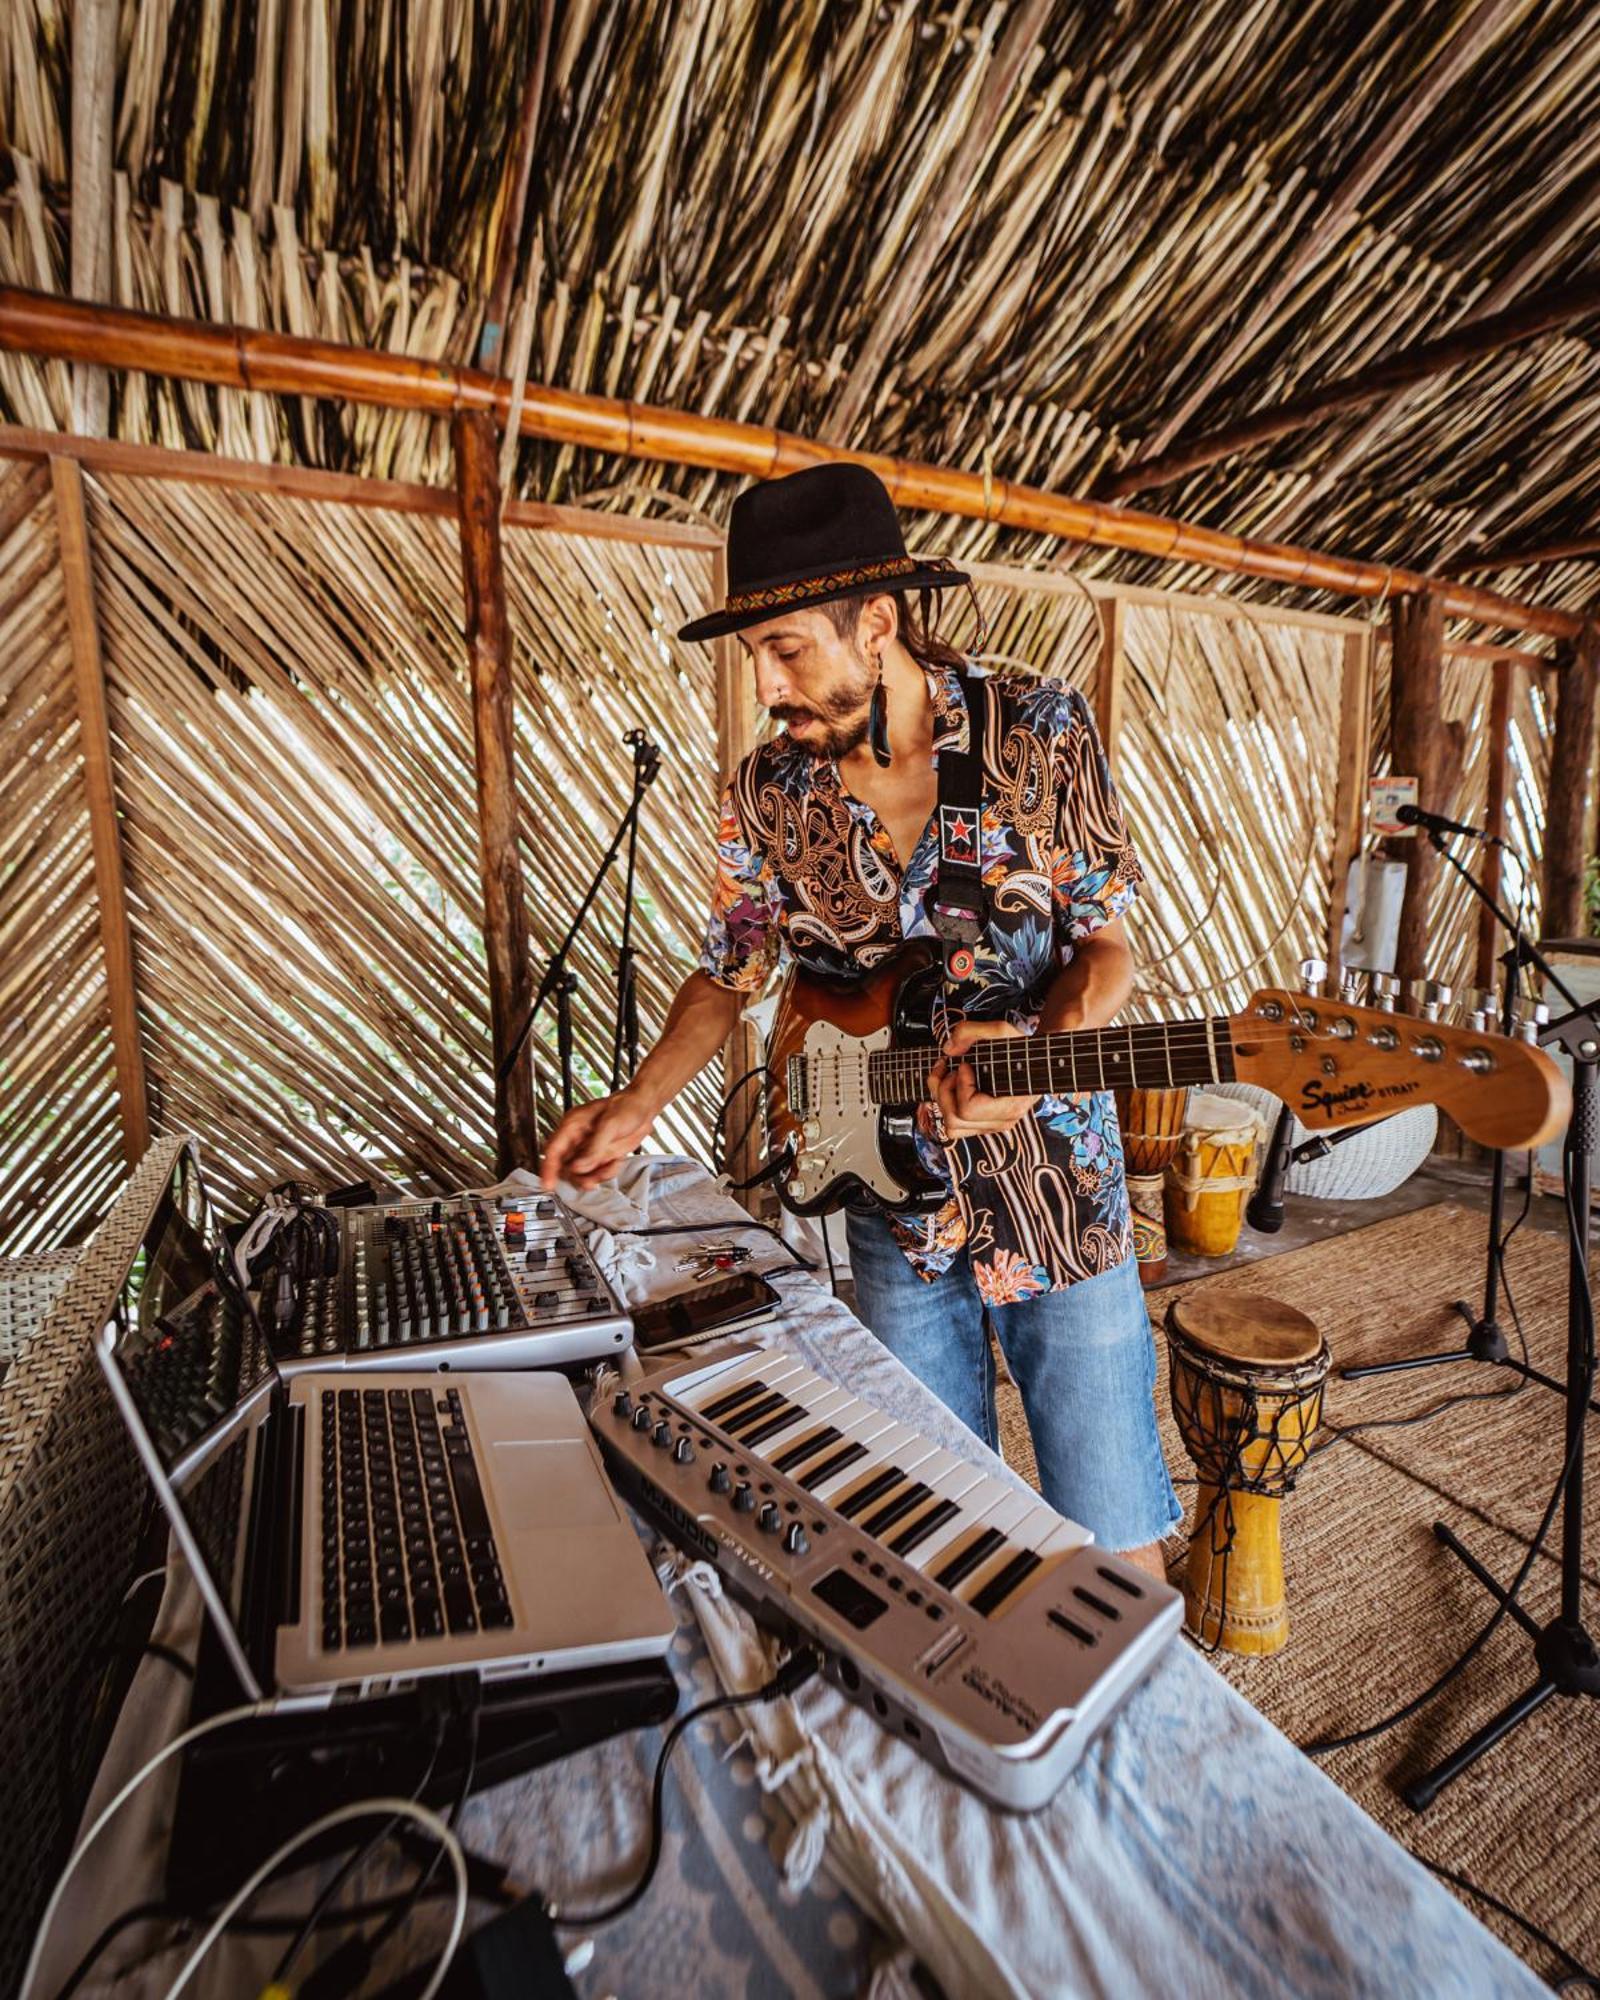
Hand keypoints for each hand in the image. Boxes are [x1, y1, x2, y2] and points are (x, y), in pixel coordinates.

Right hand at [539, 1087, 657, 1190]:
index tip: (547, 1184)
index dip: (547, 1168)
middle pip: (564, 1166)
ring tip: (605, 1171)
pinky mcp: (601, 1157)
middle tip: (588, 1182)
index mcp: (573, 1126)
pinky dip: (606, 1173)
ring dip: (592, 1177)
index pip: (553, 1150)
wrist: (645, 1107)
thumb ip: (594, 1148)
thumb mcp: (610, 1125)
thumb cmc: (626, 1106)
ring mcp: (589, 1149)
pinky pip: (597, 1173)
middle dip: (575, 1177)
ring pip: (580, 1173)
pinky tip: (615, 1162)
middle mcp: (578, 1139)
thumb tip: (578, 1167)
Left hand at [926, 1020, 1038, 1141]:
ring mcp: (994, 1124)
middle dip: (944, 1090)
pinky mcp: (986, 1123)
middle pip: (955, 1120)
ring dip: (943, 1099)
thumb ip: (970, 1031)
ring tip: (949, 1077)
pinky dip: (948, 1106)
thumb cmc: (1022, 1047)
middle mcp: (1003, 1120)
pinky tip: (952, 1085)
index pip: (969, 1109)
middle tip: (952, 1069)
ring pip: (952, 1127)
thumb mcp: (1001, 1030)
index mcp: (1011, 1104)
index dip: (960, 1085)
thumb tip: (948, 1050)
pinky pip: (957, 1126)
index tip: (965, 1065)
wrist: (1037, 1058)